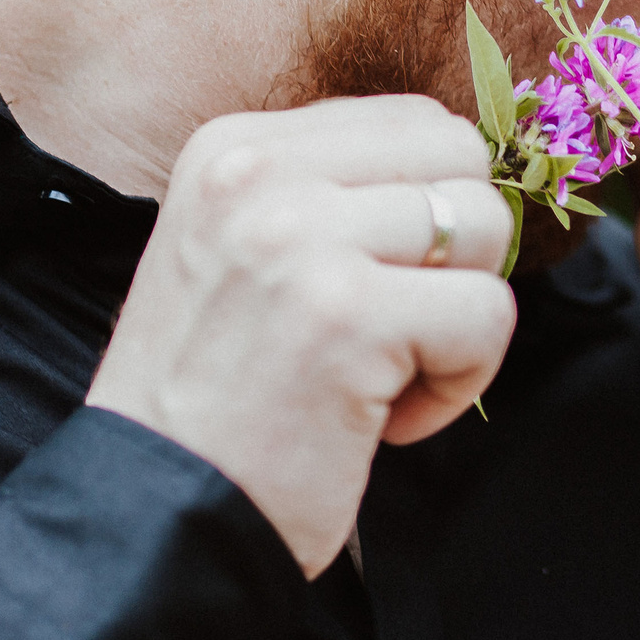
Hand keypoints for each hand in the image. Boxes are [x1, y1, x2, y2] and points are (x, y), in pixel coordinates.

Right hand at [88, 95, 515, 575]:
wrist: (152, 518)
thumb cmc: (220, 402)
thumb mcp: (245, 252)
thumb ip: (335, 193)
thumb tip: (466, 163)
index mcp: (235, 148)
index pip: (414, 121)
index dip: (428, 210)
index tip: (372, 287)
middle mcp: (259, 174)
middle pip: (461, 160)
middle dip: (456, 255)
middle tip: (390, 331)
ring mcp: (302, 239)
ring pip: (484, 228)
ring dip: (457, 321)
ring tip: (381, 376)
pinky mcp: (348, 316)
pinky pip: (487, 316)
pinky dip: (457, 384)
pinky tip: (382, 420)